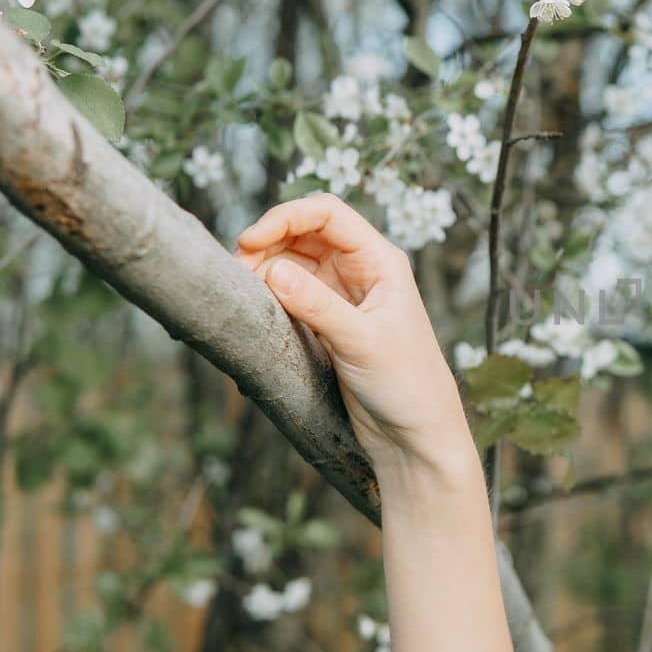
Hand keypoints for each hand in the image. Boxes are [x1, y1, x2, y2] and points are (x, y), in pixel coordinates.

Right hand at [233, 192, 472, 473]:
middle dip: (266, 244)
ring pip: (290, 264)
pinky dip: (266, 297)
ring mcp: (341, 297)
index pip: (327, 214)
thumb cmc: (406, 385)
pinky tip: (251, 310)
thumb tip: (271, 271)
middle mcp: (360, 271)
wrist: (415, 437)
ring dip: (262, 270)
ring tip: (241, 293)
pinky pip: (288, 296)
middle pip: (302, 234)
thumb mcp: (362, 342)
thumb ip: (318, 306)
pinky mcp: (325, 324)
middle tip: (237, 274)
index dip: (285, 217)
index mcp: (380, 261)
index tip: (249, 241)